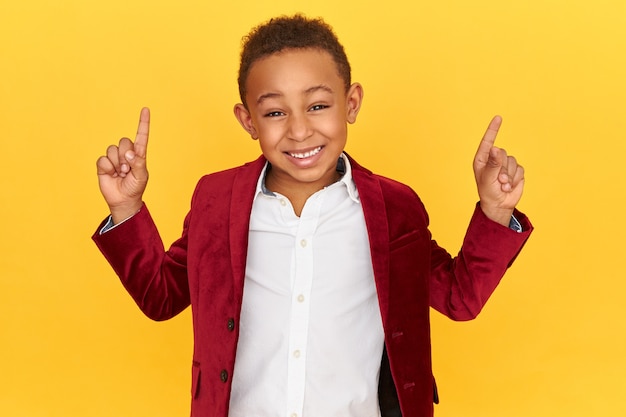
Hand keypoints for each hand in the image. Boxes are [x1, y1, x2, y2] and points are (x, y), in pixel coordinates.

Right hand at [96, 107, 149, 223]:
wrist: (123, 200)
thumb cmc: (135, 187)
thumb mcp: (141, 176)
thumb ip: (137, 163)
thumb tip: (128, 153)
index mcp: (138, 154)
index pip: (141, 136)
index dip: (143, 123)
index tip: (146, 109)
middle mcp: (126, 153)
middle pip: (124, 141)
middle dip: (125, 156)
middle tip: (127, 170)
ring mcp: (114, 158)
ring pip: (112, 150)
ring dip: (116, 163)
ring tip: (120, 173)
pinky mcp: (103, 164)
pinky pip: (103, 159)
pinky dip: (107, 168)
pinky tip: (111, 175)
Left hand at [473, 116, 524, 225]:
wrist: (499, 205)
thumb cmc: (488, 192)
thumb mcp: (488, 179)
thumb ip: (493, 164)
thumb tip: (496, 148)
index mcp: (482, 159)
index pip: (488, 141)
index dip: (493, 129)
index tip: (498, 117)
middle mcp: (494, 159)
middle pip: (503, 153)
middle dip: (503, 169)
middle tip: (499, 181)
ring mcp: (505, 164)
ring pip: (512, 161)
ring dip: (509, 176)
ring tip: (503, 186)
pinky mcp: (516, 170)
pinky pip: (520, 169)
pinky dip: (515, 179)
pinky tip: (509, 186)